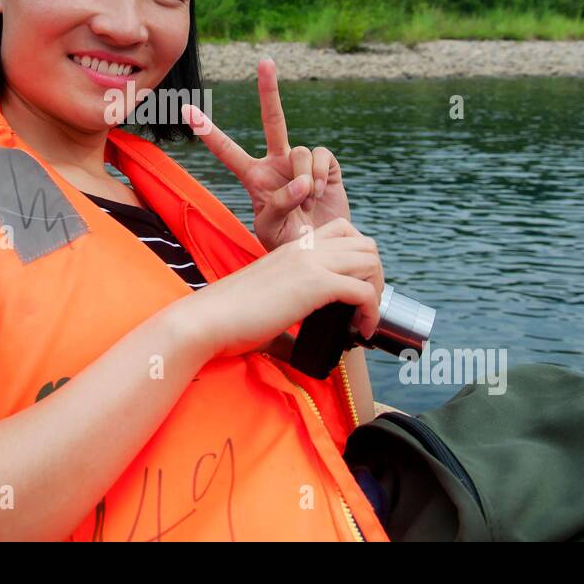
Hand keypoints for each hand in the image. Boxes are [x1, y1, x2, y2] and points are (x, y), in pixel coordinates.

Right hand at [172, 217, 382, 360]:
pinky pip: (363, 290)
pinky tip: (361, 331)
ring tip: (365, 318)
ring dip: (377, 290)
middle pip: (365, 244)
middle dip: (375, 276)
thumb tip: (298, 351)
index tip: (354, 292)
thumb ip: (287, 322)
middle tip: (365, 307)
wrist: (206, 320)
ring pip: (370, 261)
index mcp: (293, 248)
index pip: (344, 232)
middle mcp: (305, 248)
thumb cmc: (227, 319)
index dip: (359, 260)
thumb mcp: (266, 307)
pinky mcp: (315, 284)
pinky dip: (371, 312)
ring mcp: (310, 262)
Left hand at [181, 57, 351, 253]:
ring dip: (303, 179)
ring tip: (305, 204)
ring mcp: (301, 162)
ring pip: (300, 149)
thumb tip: (301, 181)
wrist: (321, 250)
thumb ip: (280, 205)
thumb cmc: (288, 242)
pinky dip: (319, 176)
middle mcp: (276, 163)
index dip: (209, 133)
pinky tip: (319, 195)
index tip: (187, 111)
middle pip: (273, 120)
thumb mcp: (271, 229)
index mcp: (254, 178)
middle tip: (265, 61)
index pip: (228, 151)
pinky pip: (321, 155)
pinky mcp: (325, 166)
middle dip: (269, 90)